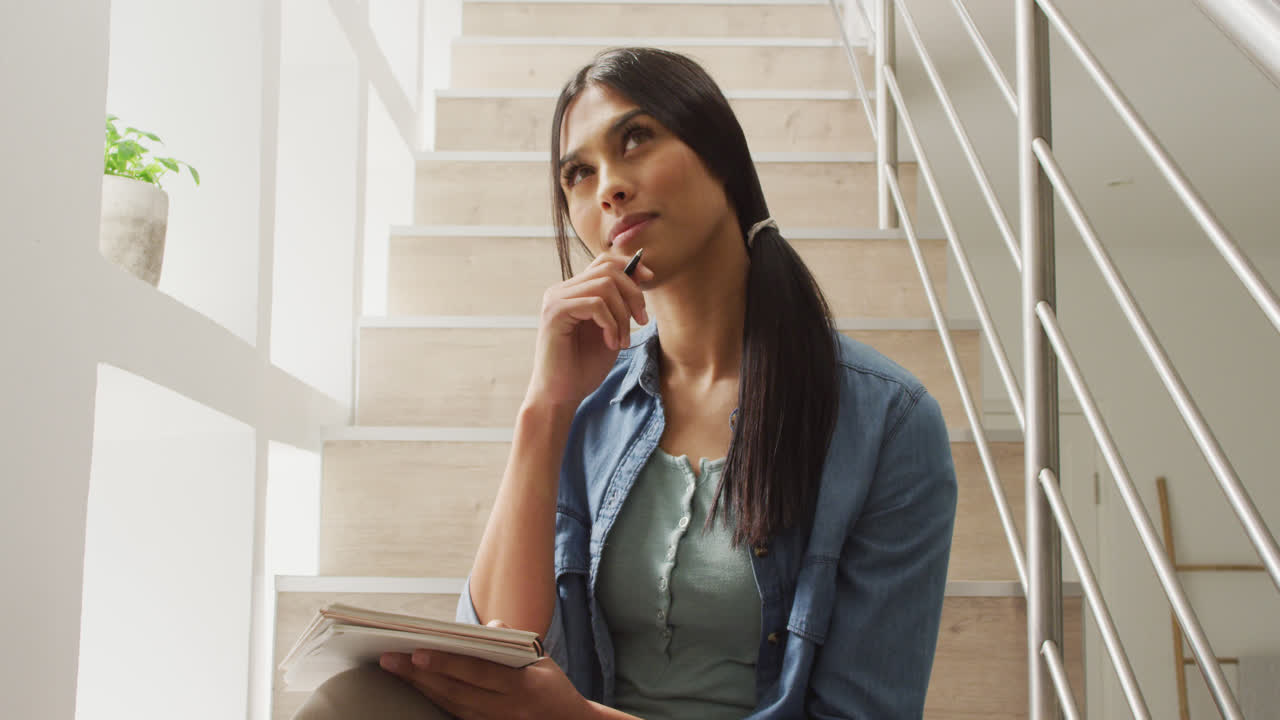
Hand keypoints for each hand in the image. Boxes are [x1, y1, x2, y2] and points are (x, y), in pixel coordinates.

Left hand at [380, 620, 592, 719]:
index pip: (477, 672)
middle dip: (419, 676)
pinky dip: (434, 699)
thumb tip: (489, 627)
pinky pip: (455, 714)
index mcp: (522, 687)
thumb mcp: (542, 660)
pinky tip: (416, 687)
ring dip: (420, 688)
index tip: (418, 652)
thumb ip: (513, 641)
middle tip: (389, 659)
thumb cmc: (553, 688)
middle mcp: (506, 710)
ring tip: (395, 669)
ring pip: (450, 705)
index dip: (446, 663)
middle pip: (455, 691)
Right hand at [525, 252, 653, 410]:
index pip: (604, 261)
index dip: (631, 265)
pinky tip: (611, 344)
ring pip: (604, 285)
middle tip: (642, 321)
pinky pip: (595, 303)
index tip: (650, 279)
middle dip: (633, 293)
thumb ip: (621, 302)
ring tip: (623, 340)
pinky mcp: (555, 314)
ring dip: (623, 314)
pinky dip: (611, 324)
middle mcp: (561, 290)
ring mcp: (555, 300)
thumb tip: (640, 273)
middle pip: (608, 270)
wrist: (562, 395)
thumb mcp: (612, 329)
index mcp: (574, 291)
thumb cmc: (584, 367)